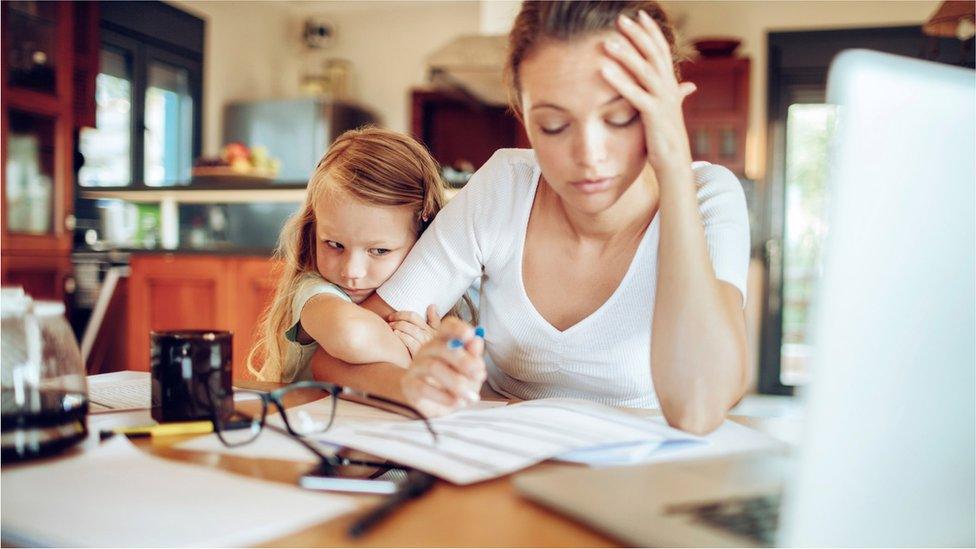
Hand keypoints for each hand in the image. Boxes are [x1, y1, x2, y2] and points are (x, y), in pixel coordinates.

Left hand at [388, 304, 439, 357]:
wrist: (432, 371)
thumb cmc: (432, 353)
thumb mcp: (436, 337)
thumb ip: (434, 321)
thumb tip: (432, 305)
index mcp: (432, 330)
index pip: (414, 317)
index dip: (401, 314)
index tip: (392, 317)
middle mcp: (429, 336)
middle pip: (410, 322)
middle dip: (397, 320)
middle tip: (389, 322)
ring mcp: (425, 345)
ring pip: (409, 329)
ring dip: (397, 327)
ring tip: (390, 328)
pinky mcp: (420, 354)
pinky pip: (409, 341)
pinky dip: (402, 336)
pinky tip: (395, 335)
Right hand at [401, 317, 485, 417]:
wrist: (426, 404)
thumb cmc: (450, 384)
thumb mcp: (467, 372)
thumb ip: (473, 358)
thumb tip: (477, 341)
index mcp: (442, 342)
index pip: (446, 327)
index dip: (458, 328)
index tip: (470, 335)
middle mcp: (427, 351)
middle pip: (440, 347)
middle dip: (463, 360)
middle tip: (480, 375)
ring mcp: (416, 367)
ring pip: (432, 367)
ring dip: (456, 382)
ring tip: (470, 396)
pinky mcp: (410, 386)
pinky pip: (423, 388)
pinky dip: (444, 396)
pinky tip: (458, 402)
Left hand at [600, 10, 696, 173]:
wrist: (675, 164)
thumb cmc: (668, 139)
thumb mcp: (671, 112)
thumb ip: (676, 96)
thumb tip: (688, 86)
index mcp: (670, 85)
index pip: (662, 51)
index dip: (651, 32)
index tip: (639, 15)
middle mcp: (669, 89)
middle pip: (654, 54)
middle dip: (637, 35)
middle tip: (620, 19)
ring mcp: (663, 101)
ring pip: (644, 70)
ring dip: (626, 54)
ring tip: (608, 41)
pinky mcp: (653, 115)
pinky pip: (634, 94)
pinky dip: (619, 80)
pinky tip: (604, 69)